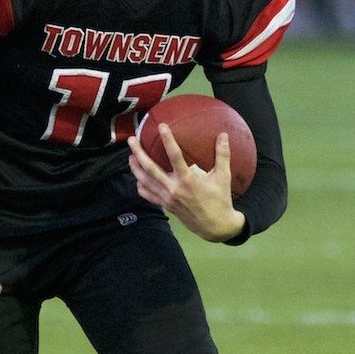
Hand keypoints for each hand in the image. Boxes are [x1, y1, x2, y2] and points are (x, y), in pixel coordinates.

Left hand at [127, 125, 244, 242]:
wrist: (215, 226)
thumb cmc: (220, 200)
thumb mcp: (223, 177)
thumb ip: (223, 155)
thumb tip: (224, 135)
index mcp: (188, 180)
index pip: (175, 156)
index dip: (168, 140)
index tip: (161, 127)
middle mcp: (174, 189)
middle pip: (151, 169)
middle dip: (139, 154)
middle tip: (132, 140)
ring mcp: (168, 198)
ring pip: (145, 182)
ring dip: (136, 169)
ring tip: (130, 156)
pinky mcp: (166, 206)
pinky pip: (149, 196)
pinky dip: (141, 187)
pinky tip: (138, 179)